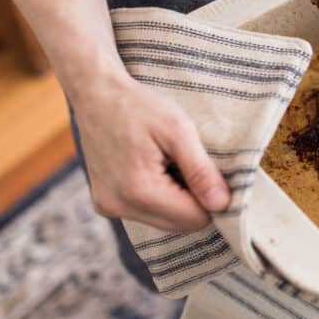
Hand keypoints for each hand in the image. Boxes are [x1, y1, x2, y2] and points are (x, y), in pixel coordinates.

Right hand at [71, 70, 229, 231]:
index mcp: (138, 191)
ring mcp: (109, 207)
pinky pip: (147, 212)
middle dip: (195, 200)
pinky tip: (156, 168)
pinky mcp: (105, 203)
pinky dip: (160, 197)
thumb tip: (222, 205)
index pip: (195, 218)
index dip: (212, 198)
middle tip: (188, 162)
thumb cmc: (139, 106)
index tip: (211, 170)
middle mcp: (119, 206)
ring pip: (165, 221)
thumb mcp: (178, 131)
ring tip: (171, 163)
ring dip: (178, 199)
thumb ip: (201, 171)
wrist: (96, 93)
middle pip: (180, 224)